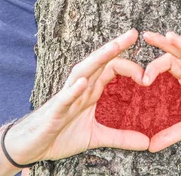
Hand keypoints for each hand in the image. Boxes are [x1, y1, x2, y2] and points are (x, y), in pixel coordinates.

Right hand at [6, 29, 148, 163]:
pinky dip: (73, 90)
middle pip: (99, 62)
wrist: (31, 146)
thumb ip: (121, 137)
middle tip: (134, 33)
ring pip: (83, 72)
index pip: (112, 69)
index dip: (130, 67)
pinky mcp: (55, 111)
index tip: (149, 73)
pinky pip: (64, 98)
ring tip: (114, 47)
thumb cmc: (60, 134)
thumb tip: (147, 143)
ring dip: (98, 58)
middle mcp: (79, 88)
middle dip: (115, 47)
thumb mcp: (96, 137)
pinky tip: (83, 82)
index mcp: (90, 91)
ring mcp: (66, 97)